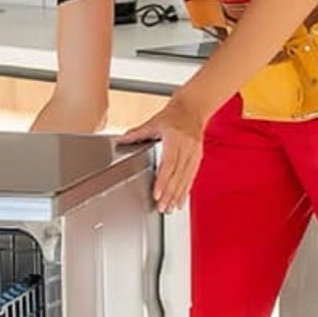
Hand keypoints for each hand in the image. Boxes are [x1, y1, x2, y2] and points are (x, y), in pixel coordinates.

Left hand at [115, 95, 205, 211]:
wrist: (193, 108)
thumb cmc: (173, 115)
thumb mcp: (153, 122)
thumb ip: (136, 133)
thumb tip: (120, 140)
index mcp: (175, 138)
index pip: (169, 164)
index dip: (163, 181)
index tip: (158, 194)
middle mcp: (187, 147)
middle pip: (178, 175)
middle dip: (170, 194)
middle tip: (162, 207)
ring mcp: (194, 153)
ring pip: (186, 178)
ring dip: (178, 195)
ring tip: (170, 208)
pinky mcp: (198, 157)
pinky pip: (192, 176)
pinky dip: (186, 190)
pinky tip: (180, 200)